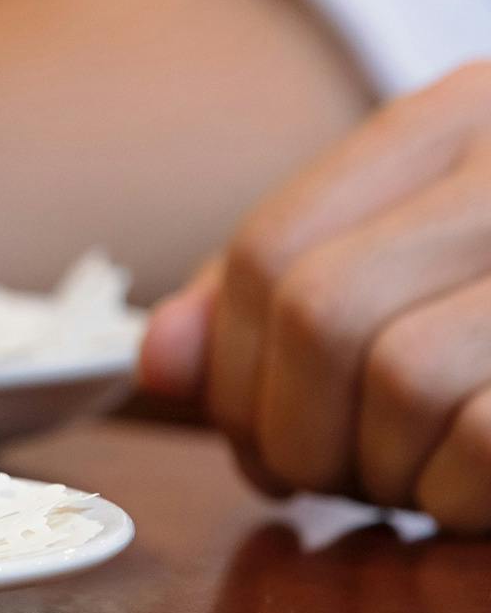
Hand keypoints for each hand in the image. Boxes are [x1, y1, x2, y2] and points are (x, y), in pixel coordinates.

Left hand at [141, 62, 490, 529]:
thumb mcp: (425, 253)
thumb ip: (288, 291)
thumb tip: (156, 362)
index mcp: (472, 115)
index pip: (274, 249)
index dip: (232, 366)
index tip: (249, 427)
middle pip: (317, 313)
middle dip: (290, 430)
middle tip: (323, 475)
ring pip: (399, 378)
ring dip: (381, 470)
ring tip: (418, 479)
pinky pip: (486, 443)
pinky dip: (459, 497)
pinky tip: (479, 492)